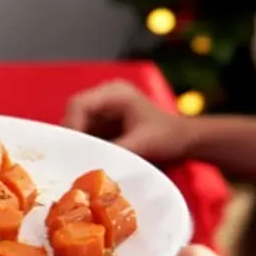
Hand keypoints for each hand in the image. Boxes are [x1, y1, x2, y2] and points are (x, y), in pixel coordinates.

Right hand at [62, 80, 190, 162]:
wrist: (184, 140)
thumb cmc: (168, 137)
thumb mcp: (142, 144)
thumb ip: (114, 151)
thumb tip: (88, 162)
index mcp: (115, 93)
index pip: (80, 104)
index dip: (71, 125)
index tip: (71, 148)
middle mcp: (105, 96)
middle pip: (73, 113)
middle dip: (72, 135)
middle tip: (70, 157)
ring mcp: (103, 108)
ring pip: (76, 123)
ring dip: (76, 142)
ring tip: (77, 159)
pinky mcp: (102, 121)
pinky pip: (84, 132)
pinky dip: (83, 145)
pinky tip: (85, 158)